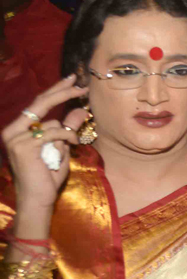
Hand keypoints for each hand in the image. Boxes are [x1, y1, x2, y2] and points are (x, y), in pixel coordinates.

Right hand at [1, 76, 88, 219]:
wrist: (38, 197)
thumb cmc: (48, 175)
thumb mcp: (61, 147)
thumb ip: (68, 129)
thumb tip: (80, 110)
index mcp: (18, 129)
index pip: (37, 104)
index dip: (55, 91)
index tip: (72, 81)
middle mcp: (13, 130)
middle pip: (40, 103)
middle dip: (62, 92)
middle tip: (81, 86)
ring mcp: (16, 137)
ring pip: (51, 122)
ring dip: (67, 134)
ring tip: (69, 147)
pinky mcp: (24, 145)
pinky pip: (54, 133)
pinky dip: (67, 137)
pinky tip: (71, 145)